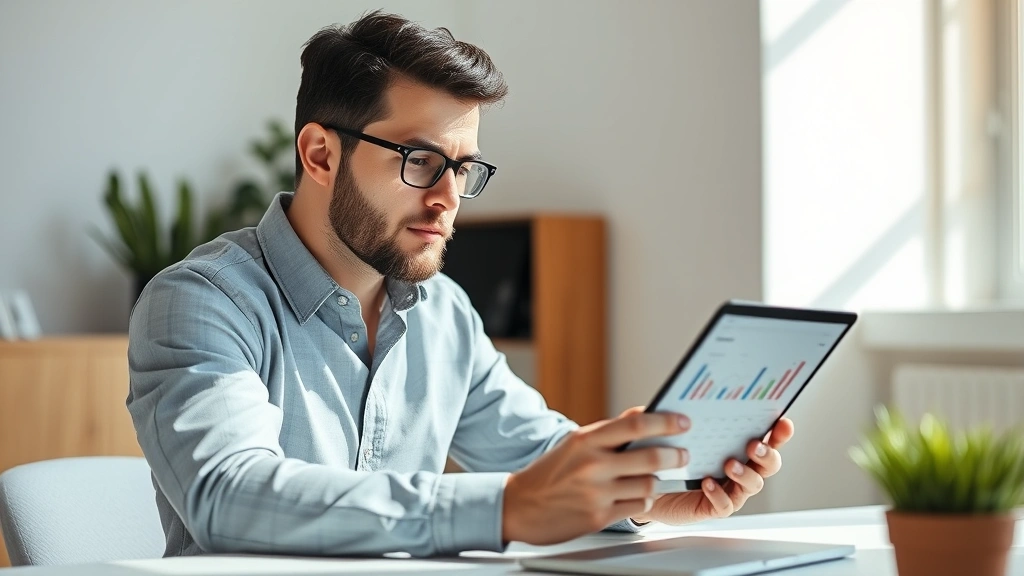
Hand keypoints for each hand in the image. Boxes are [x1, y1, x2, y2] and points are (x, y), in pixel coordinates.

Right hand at [502, 409, 690, 544]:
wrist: (520, 506)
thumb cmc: (551, 472)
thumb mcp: (576, 443)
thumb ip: (609, 433)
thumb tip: (646, 416)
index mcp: (586, 440)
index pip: (636, 424)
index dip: (666, 422)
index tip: (684, 422)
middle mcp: (592, 465)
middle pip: (652, 457)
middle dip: (675, 455)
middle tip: (683, 454)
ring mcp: (596, 493)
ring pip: (649, 484)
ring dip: (656, 481)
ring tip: (652, 478)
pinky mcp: (599, 517)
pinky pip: (638, 507)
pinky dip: (643, 501)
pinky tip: (637, 496)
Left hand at [629, 408, 793, 524]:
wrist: (649, 483)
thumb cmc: (667, 453)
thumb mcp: (672, 429)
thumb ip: (678, 414)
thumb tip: (681, 398)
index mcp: (737, 446)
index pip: (768, 439)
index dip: (779, 433)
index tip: (783, 422)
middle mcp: (741, 468)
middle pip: (770, 463)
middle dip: (767, 454)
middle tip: (753, 445)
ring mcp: (731, 489)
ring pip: (753, 485)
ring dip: (745, 474)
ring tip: (729, 464)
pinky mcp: (714, 507)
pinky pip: (726, 505)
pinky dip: (720, 494)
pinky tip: (708, 483)